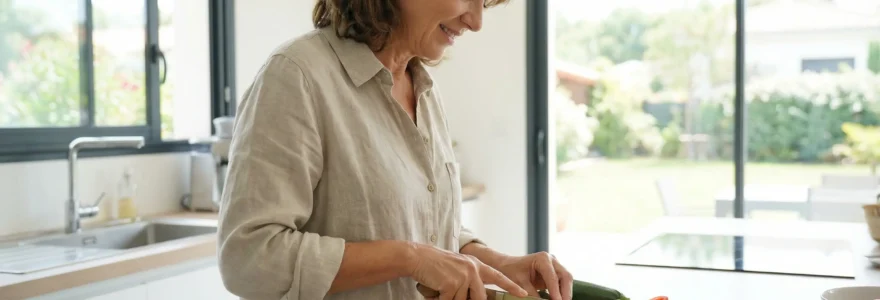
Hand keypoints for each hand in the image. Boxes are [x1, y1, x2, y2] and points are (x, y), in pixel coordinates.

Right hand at [406, 243, 527, 299]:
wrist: (419, 257)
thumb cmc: (437, 266)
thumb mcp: (459, 270)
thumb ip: (472, 280)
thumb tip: (480, 297)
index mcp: (476, 265)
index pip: (498, 277)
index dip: (511, 286)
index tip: (523, 294)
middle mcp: (473, 269)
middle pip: (480, 298)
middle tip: (452, 288)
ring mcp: (463, 276)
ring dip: (450, 299)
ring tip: (441, 289)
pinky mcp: (452, 283)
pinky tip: (436, 291)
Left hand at [496, 252, 572, 299]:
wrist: (508, 265)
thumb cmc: (511, 271)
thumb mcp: (520, 283)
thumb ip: (531, 294)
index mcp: (542, 258)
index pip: (552, 276)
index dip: (556, 291)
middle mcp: (551, 260)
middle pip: (565, 276)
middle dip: (566, 293)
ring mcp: (555, 266)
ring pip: (566, 280)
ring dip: (565, 293)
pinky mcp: (555, 273)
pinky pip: (563, 283)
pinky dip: (562, 292)